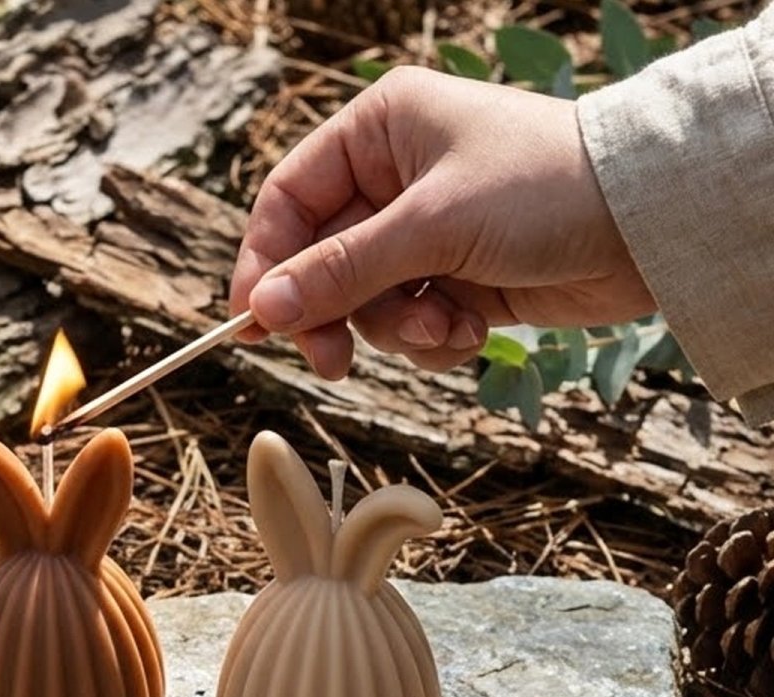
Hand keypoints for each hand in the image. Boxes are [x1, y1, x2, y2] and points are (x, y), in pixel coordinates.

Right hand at [230, 67, 655, 377]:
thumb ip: (340, 271)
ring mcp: (424, 232)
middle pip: (320, 261)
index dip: (263, 263)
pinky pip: (409, 323)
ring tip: (447, 327)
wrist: (647, 226)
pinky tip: (473, 330)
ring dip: (398, 329)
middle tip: (331, 363)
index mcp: (379, 130)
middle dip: (333, 314)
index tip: (252, 323)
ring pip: (365, 302)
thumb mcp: (430, 227)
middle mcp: (394, 177)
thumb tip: (260, 309)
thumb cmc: (543, 189)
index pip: (289, 200)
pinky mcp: (454, 278)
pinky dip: (434, 337)